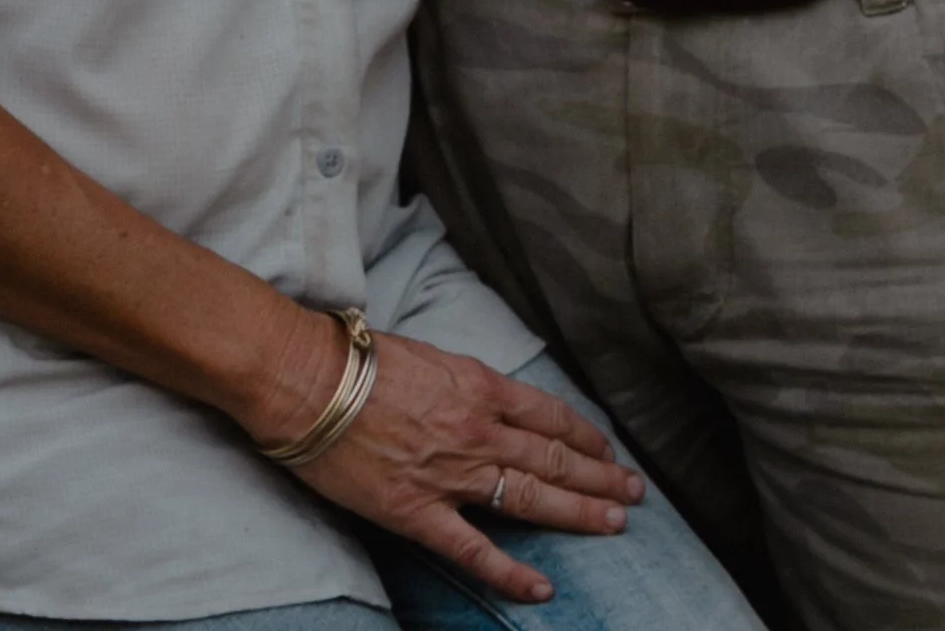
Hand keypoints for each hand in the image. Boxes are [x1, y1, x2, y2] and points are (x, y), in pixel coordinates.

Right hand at [262, 325, 642, 604]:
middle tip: (634, 493)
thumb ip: (464, 383)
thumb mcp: (429, 356)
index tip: (607, 450)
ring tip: (616, 524)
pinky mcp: (418, 513)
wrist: (309, 380)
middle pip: (553, 458)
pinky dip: (511, 573)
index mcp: (479, 386)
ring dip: (579, 512)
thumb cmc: (359, 359)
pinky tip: (542, 588)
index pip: (549, 415)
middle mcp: (478, 431)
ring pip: (531, 497)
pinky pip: (474, 551)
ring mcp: (452, 475)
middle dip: (599, 476)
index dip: (584, 435)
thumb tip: (487, 400)